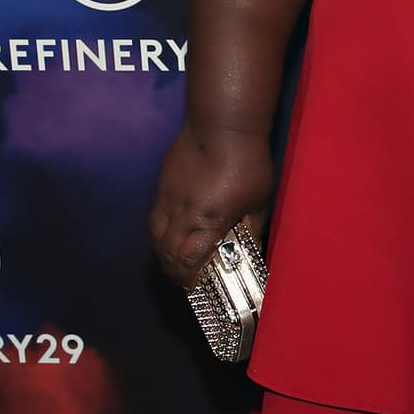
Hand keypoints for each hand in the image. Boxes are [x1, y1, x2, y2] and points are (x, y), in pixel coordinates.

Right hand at [149, 125, 273, 289]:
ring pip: (155, 235)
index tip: (193, 288)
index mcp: (209, 221)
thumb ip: (251, 229)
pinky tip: (169, 233)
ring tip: (172, 261)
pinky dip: (159, 232)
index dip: (188, 277)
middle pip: (167, 252)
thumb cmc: (248, 162)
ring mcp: (168, 198)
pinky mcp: (162, 184)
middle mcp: (184, 213)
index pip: (189, 260)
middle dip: (173, 271)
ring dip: (162, 253)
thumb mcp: (259, 201)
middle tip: (183, 280)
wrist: (223, 125)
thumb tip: (250, 250)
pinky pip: (154, 216)